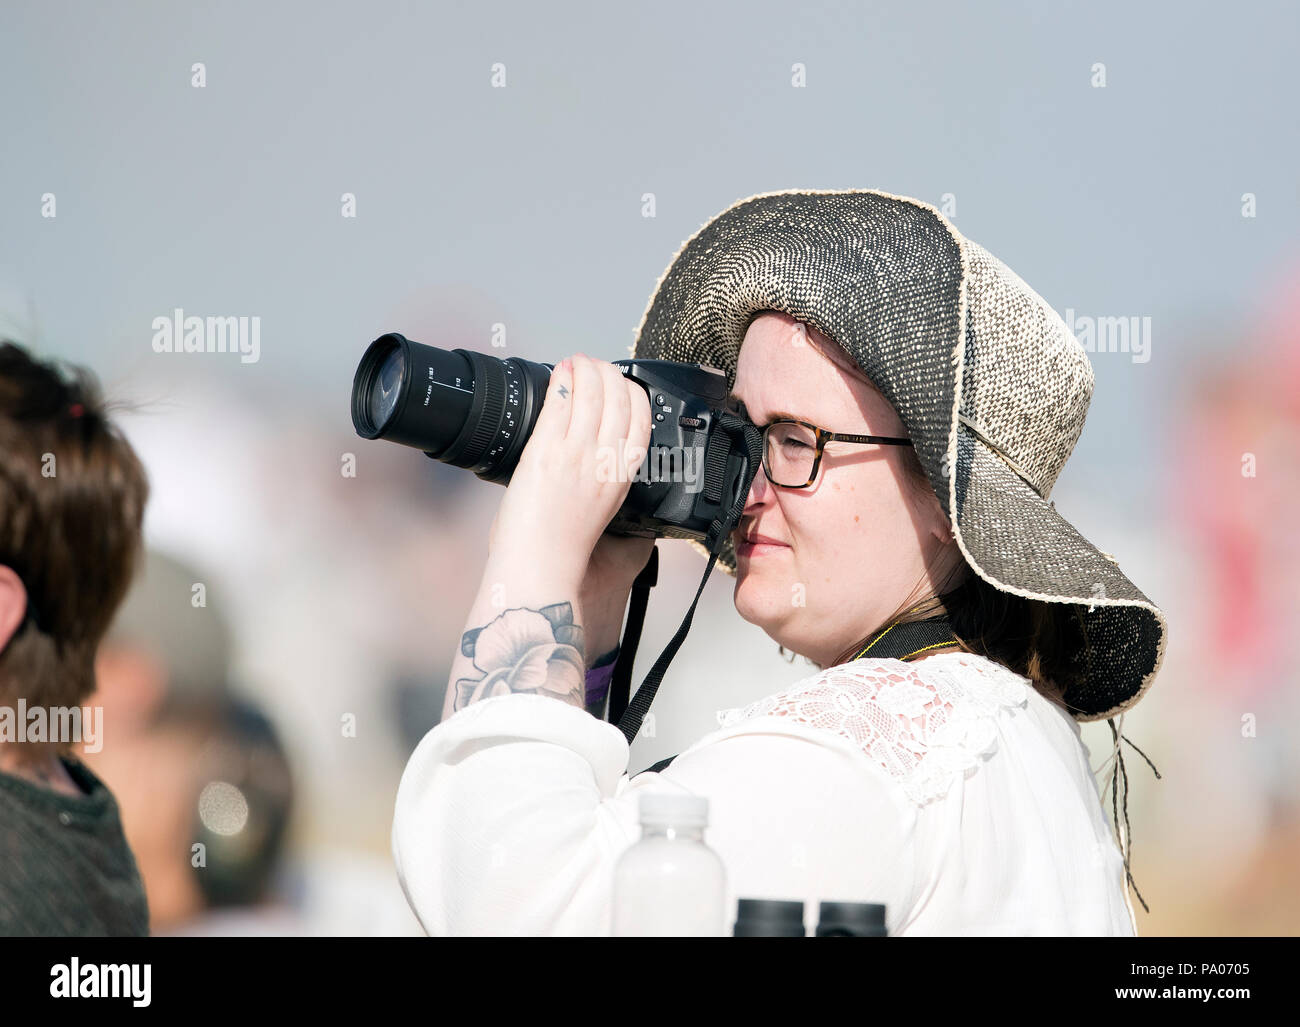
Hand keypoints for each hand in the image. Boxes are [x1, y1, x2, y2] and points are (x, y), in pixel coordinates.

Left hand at [488, 353, 652, 581]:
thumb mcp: (607, 519)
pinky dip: (562, 380)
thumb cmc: (564, 551)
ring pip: (591, 394)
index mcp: (622, 477)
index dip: (632, 392)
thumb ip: (613, 492)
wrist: (540, 568)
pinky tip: (559, 371)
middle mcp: (605, 462)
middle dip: (608, 372)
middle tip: (594, 365)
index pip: (641, 419)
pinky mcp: (546, 452)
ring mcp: (576, 454)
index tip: (619, 383)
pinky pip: (560, 403)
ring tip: (576, 361)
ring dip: (585, 369)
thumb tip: (612, 479)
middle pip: (619, 399)